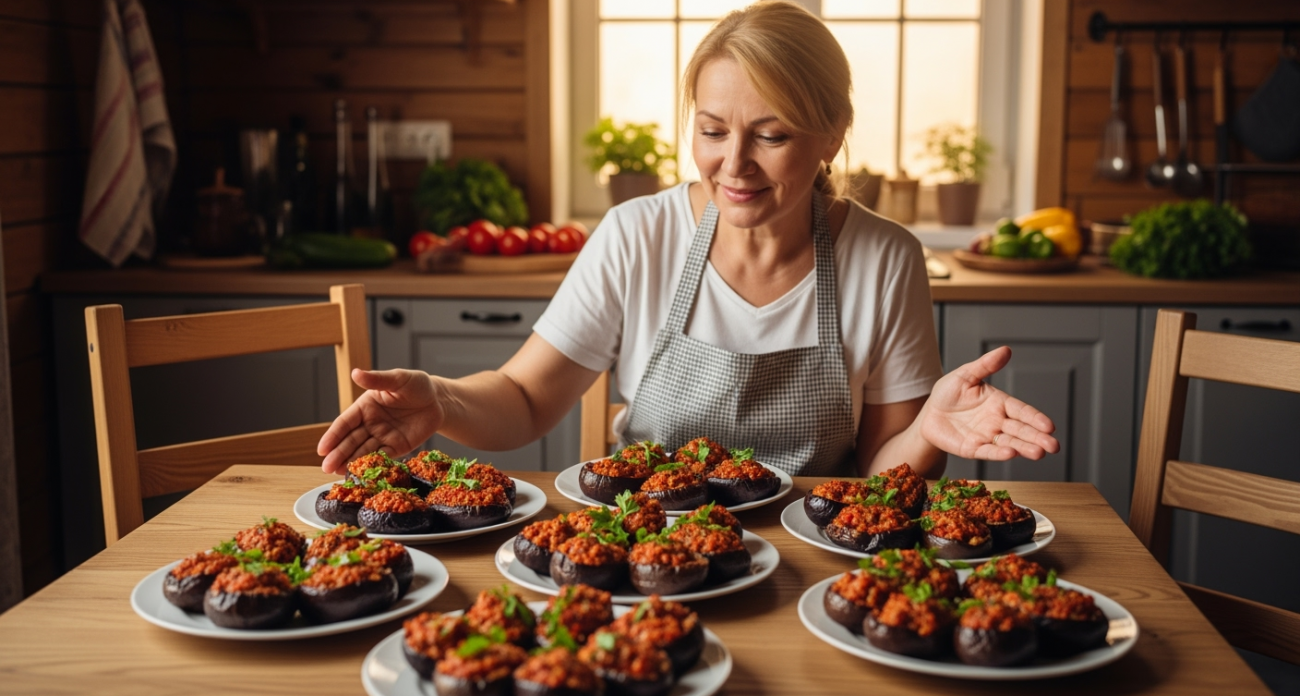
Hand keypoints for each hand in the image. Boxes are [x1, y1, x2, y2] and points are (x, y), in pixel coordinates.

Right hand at [317, 368, 443, 472]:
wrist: (439, 400)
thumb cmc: (416, 385)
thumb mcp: (398, 379)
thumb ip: (378, 379)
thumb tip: (355, 373)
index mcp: (365, 407)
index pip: (345, 423)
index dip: (333, 436)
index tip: (322, 449)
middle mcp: (370, 423)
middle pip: (351, 440)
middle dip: (338, 454)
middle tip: (326, 468)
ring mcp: (383, 437)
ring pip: (363, 451)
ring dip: (351, 463)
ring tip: (338, 474)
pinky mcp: (397, 447)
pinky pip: (382, 458)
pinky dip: (373, 466)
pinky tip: (361, 475)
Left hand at [920, 346, 1059, 460]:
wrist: (928, 414)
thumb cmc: (948, 393)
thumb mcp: (965, 375)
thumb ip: (986, 365)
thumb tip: (1006, 350)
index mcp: (1000, 403)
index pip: (1022, 411)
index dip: (1035, 418)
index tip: (1050, 426)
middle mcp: (998, 422)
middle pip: (1021, 430)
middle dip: (1038, 438)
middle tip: (1054, 446)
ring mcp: (987, 437)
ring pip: (1010, 443)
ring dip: (1025, 448)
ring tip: (1039, 453)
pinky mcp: (973, 449)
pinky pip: (988, 451)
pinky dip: (999, 453)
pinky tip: (1011, 454)